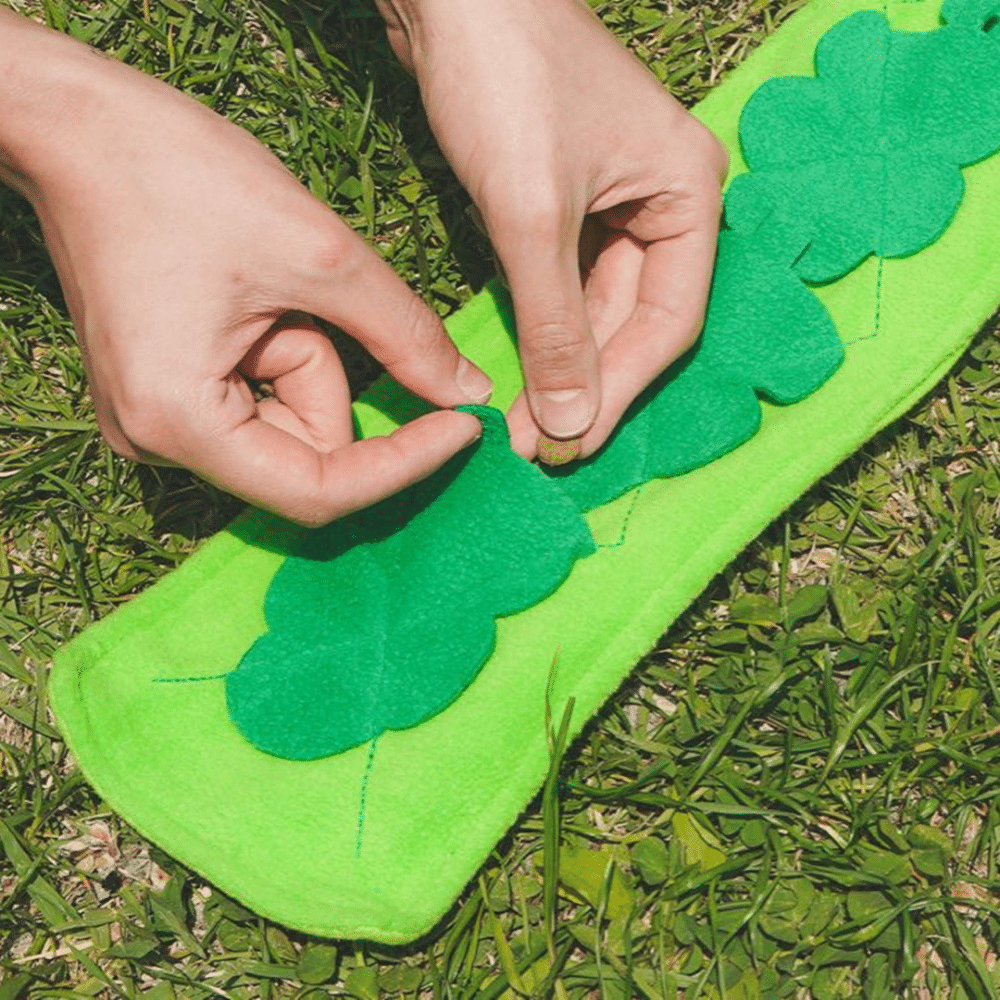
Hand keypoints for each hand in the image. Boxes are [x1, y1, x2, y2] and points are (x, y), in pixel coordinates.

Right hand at [0, 12, 493, 525]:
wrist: (75, 126)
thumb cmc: (177, 174)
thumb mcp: (318, 255)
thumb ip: (405, 335)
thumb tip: (470, 393)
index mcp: (180, 421)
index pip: (320, 493)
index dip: (403, 466)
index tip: (465, 428)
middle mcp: (158, 442)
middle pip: (305, 455)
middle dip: (337, 380)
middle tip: (320, 302)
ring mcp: (158, 422)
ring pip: (288, 423)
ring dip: (308, 357)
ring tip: (267, 285)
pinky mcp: (168, 396)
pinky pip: (258, 401)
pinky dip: (285, 354)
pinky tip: (254, 297)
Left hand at [377, 0, 726, 457]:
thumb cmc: (503, 80)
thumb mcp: (533, 217)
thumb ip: (557, 325)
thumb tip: (570, 422)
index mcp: (688, 193)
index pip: (670, 320)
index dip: (622, 390)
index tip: (571, 444)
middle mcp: (663, 199)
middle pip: (635, 319)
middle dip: (584, 384)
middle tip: (538, 447)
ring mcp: (614, 199)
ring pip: (597, 305)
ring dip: (562, 363)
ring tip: (524, 423)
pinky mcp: (565, 198)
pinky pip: (565, 280)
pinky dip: (543, 324)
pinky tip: (522, 368)